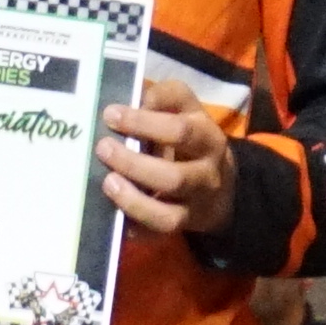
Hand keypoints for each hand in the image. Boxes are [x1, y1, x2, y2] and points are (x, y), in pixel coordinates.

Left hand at [97, 76, 238, 238]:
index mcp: (207, 136)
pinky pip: (159, 229)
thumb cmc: (191, 140)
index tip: (110, 114)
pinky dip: (136, 223)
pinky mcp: (185, 225)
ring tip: (107, 182)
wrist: (222, 186)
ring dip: (133, 198)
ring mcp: (197, 202)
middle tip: (103, 148)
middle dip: (134, 162)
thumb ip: (164, 97)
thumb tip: (133, 95)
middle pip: (173, 175)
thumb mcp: (187, 111)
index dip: (144, 122)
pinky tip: (115, 214)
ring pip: (167, 209)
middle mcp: (207, 172)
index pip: (180, 129)